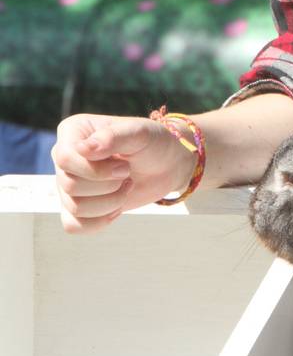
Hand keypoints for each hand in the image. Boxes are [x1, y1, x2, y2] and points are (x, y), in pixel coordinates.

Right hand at [52, 113, 196, 233]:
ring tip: (126, 186)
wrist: (165, 166)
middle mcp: (65, 156)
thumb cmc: (152, 143)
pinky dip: (99, 222)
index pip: (65, 158)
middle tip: (128, 173)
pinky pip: (73, 225)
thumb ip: (113, 137)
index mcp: (73, 130)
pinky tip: (117, 208)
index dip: (96, 170)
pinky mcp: (76, 205)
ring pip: (74, 208)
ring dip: (110, 203)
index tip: (124, 165)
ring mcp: (67, 182)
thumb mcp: (140, 133)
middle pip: (69, 185)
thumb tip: (82, 149)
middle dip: (108, 186)